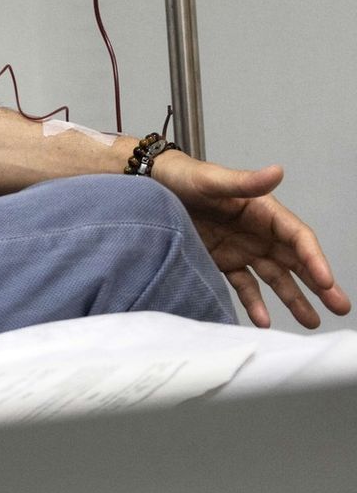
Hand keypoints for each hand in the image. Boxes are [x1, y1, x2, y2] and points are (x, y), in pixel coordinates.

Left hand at [154, 152, 350, 327]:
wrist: (154, 186)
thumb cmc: (186, 177)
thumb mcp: (214, 180)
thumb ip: (245, 182)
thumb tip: (277, 171)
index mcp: (264, 211)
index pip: (298, 238)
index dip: (314, 259)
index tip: (326, 281)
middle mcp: (258, 232)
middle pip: (296, 261)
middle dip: (319, 284)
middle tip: (340, 306)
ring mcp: (242, 248)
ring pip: (275, 277)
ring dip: (294, 298)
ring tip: (311, 321)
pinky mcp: (222, 261)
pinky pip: (244, 285)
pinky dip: (254, 303)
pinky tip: (263, 321)